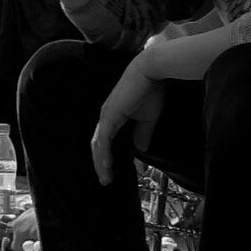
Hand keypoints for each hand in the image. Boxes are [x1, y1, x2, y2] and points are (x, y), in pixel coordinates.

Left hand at [92, 58, 165, 184]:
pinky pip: (104, 138)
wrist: (152, 70)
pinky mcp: (110, 114)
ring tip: (105, 178)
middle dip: (101, 164)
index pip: (105, 141)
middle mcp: (106, 116)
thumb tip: (141, 149)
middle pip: (98, 145)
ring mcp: (106, 115)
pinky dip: (104, 153)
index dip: (107, 157)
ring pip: (99, 144)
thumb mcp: (148, 118)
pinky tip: (106, 165)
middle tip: (105, 180)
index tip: (112, 172)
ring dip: (101, 163)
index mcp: (113, 116)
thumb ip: (143, 134)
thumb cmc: (151, 89)